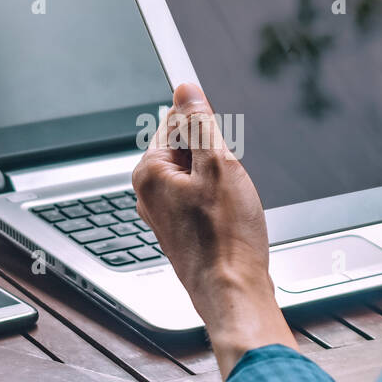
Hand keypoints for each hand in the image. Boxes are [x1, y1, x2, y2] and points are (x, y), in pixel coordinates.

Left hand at [133, 83, 294, 376]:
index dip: (207, 128)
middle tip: (231, 182)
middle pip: (187, 149)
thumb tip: (185, 90)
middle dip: (216, 157)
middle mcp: (150, 193)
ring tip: (232, 205)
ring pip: (198, 176)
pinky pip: (202, 200)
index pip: (175, 122)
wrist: (232, 291)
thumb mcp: (219, 164)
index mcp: (150, 172)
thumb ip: (200, 123)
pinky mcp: (182, 231)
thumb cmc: (226, 237)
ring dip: (221, 181)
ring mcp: (164, 215)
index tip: (222, 145)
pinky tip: (232, 219)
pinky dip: (220, 202)